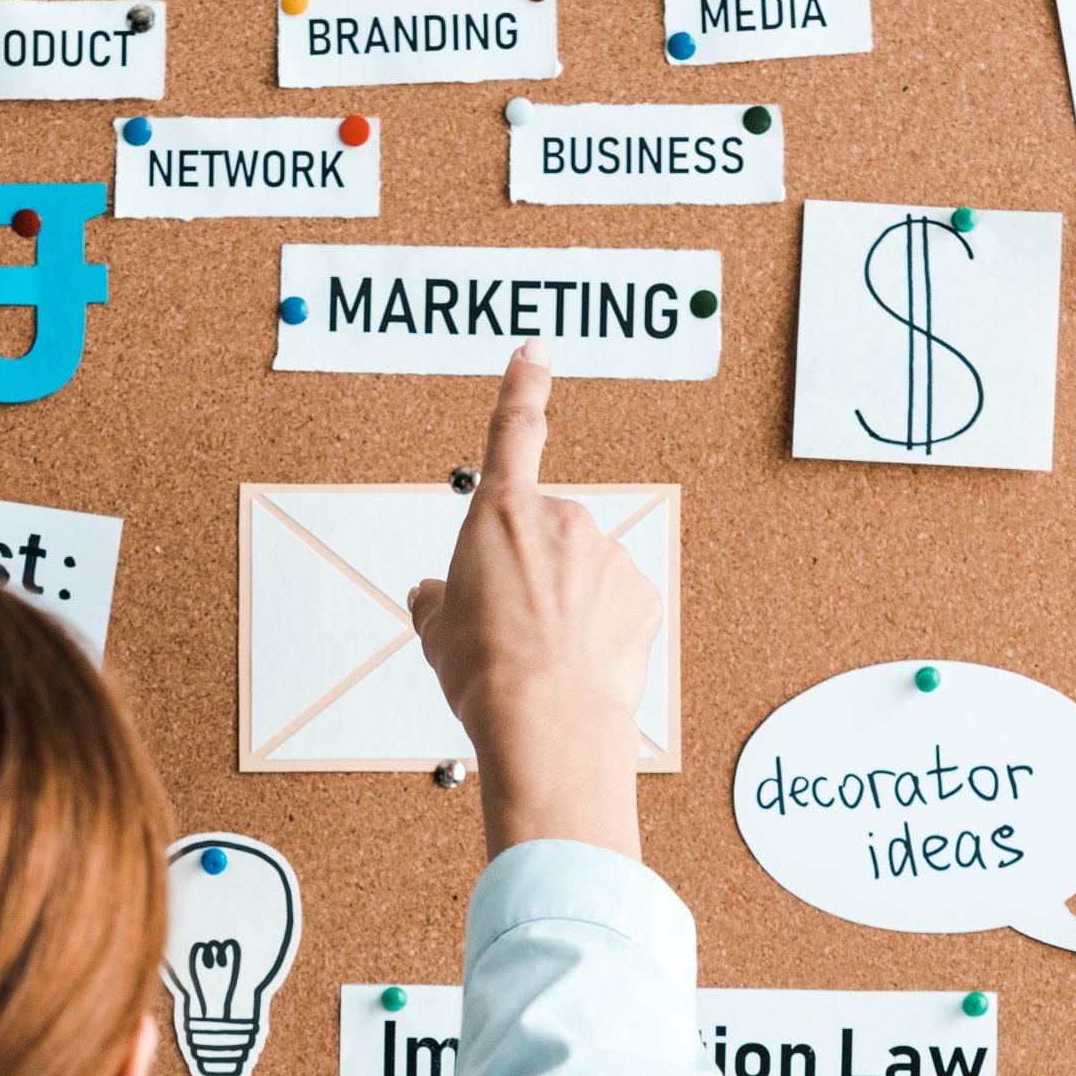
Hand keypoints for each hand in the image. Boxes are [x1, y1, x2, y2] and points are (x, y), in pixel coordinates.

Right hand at [407, 345, 661, 861]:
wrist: (546, 722)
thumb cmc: (487, 673)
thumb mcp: (435, 633)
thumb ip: (436, 601)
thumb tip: (433, 596)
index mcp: (499, 514)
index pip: (512, 430)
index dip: (522, 385)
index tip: (533, 353)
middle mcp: (561, 520)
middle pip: (540, 532)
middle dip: (528, 568)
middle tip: (507, 624)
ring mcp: (607, 555)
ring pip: (581, 570)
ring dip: (564, 601)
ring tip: (541, 653)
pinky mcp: (641, 595)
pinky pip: (615, 603)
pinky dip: (598, 627)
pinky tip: (578, 661)